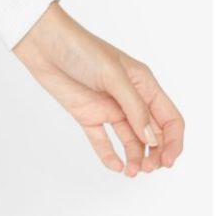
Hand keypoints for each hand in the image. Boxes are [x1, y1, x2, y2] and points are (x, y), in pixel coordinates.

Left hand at [11, 1, 184, 175]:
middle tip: (147, 169)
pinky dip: (109, 155)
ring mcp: (108, 107)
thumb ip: (134, 108)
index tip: (167, 162)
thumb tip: (153, 139)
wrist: (42, 43)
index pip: (170, 119)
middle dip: (155, 154)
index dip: (173, 142)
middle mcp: (130, 98)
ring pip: (130, 140)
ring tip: (131, 172)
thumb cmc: (80, 49)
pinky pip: (102, 140)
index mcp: (144, 84)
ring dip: (135, 157)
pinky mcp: (87, 114)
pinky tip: (114, 166)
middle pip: (153, 134)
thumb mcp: (113, 76)